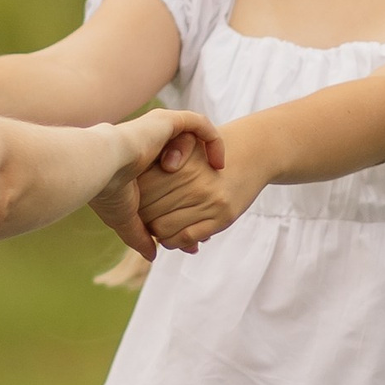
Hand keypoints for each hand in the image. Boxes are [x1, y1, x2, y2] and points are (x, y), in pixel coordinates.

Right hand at [90, 109, 219, 258]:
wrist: (99, 167)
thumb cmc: (108, 193)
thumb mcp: (126, 220)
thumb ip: (141, 235)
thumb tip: (152, 256)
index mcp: (138, 164)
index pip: (170, 176)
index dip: (187, 195)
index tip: (202, 217)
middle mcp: (148, 144)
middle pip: (184, 156)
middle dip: (203, 177)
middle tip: (218, 197)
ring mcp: (158, 130)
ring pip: (191, 136)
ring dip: (205, 156)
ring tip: (217, 173)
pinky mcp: (167, 120)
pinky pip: (199, 123)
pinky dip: (213, 140)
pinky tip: (218, 163)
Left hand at [136, 121, 266, 252]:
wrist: (251, 155)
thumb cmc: (208, 152)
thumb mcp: (186, 143)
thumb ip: (162, 156)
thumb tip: (140, 184)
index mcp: (179, 164)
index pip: (142, 190)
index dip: (133, 199)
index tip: (134, 201)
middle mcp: (193, 183)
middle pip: (149, 211)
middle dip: (141, 218)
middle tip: (142, 218)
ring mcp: (209, 202)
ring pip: (164, 229)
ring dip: (156, 232)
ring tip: (157, 227)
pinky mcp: (222, 218)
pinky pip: (186, 238)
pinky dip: (173, 241)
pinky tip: (172, 236)